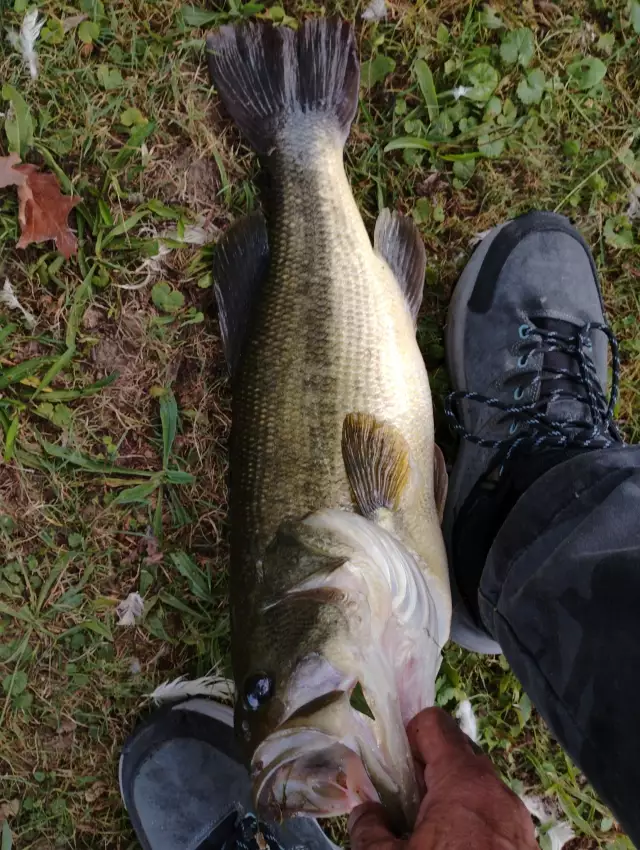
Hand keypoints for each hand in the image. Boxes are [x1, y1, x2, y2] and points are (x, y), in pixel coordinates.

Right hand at [349, 707, 537, 849]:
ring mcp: (517, 822)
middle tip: (402, 800)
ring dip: (449, 800)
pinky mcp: (526, 849)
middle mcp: (496, 792)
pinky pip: (493, 818)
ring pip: (478, 789)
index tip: (390, 762)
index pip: (434, 725)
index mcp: (463, 781)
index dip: (407, 735)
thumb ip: (370, 831)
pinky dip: (471, 824)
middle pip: (457, 754)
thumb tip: (367, 814)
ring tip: (424, 832)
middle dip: (427, 771)